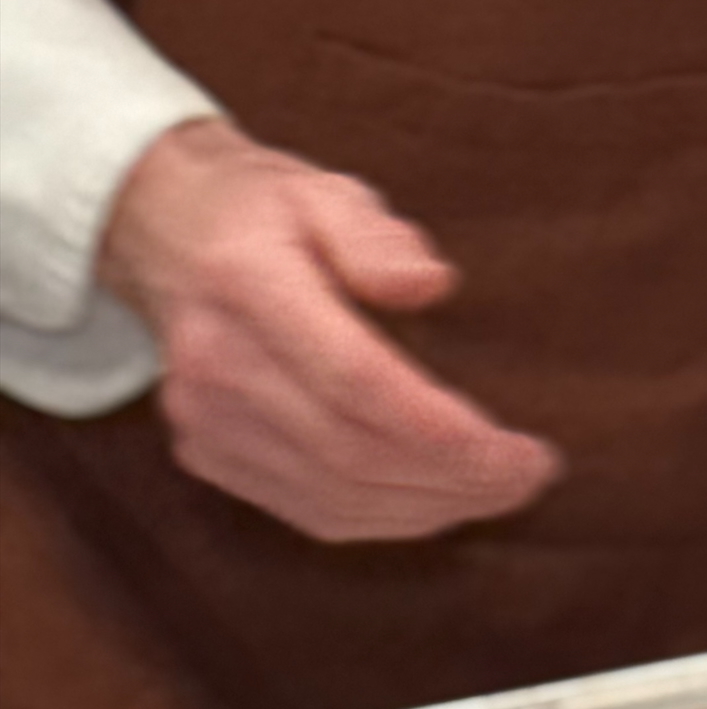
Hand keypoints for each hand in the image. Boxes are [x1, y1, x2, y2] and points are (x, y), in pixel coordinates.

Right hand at [98, 118, 560, 540]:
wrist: (170, 236)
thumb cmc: (269, 214)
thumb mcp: (328, 192)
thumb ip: (377, 236)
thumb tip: (431, 282)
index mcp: (246, 283)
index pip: (356, 382)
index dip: (447, 433)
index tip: (523, 452)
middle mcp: (214, 362)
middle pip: (354, 453)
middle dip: (459, 479)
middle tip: (533, 474)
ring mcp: (204, 419)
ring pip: (338, 498)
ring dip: (435, 507)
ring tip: (502, 490)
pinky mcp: (211, 455)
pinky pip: (315, 512)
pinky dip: (392, 517)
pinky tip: (444, 499)